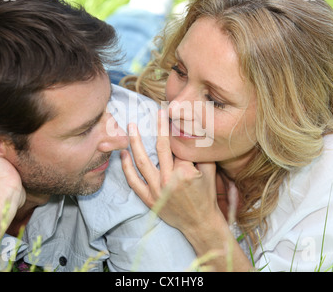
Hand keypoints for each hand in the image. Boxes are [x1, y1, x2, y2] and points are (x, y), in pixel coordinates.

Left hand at [120, 109, 220, 231]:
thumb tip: (191, 130)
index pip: (178, 146)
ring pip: (142, 161)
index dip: (175, 129)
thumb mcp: (209, 170)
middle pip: (160, 148)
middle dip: (158, 126)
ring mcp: (157, 191)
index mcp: (185, 172)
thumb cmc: (206, 195)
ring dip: (135, 142)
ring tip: (131, 127)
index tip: (170, 114)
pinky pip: (133, 181)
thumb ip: (200, 151)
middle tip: (155, 111)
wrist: (200, 222)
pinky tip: (123, 154)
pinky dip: (126, 168)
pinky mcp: (149, 199)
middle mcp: (169, 180)